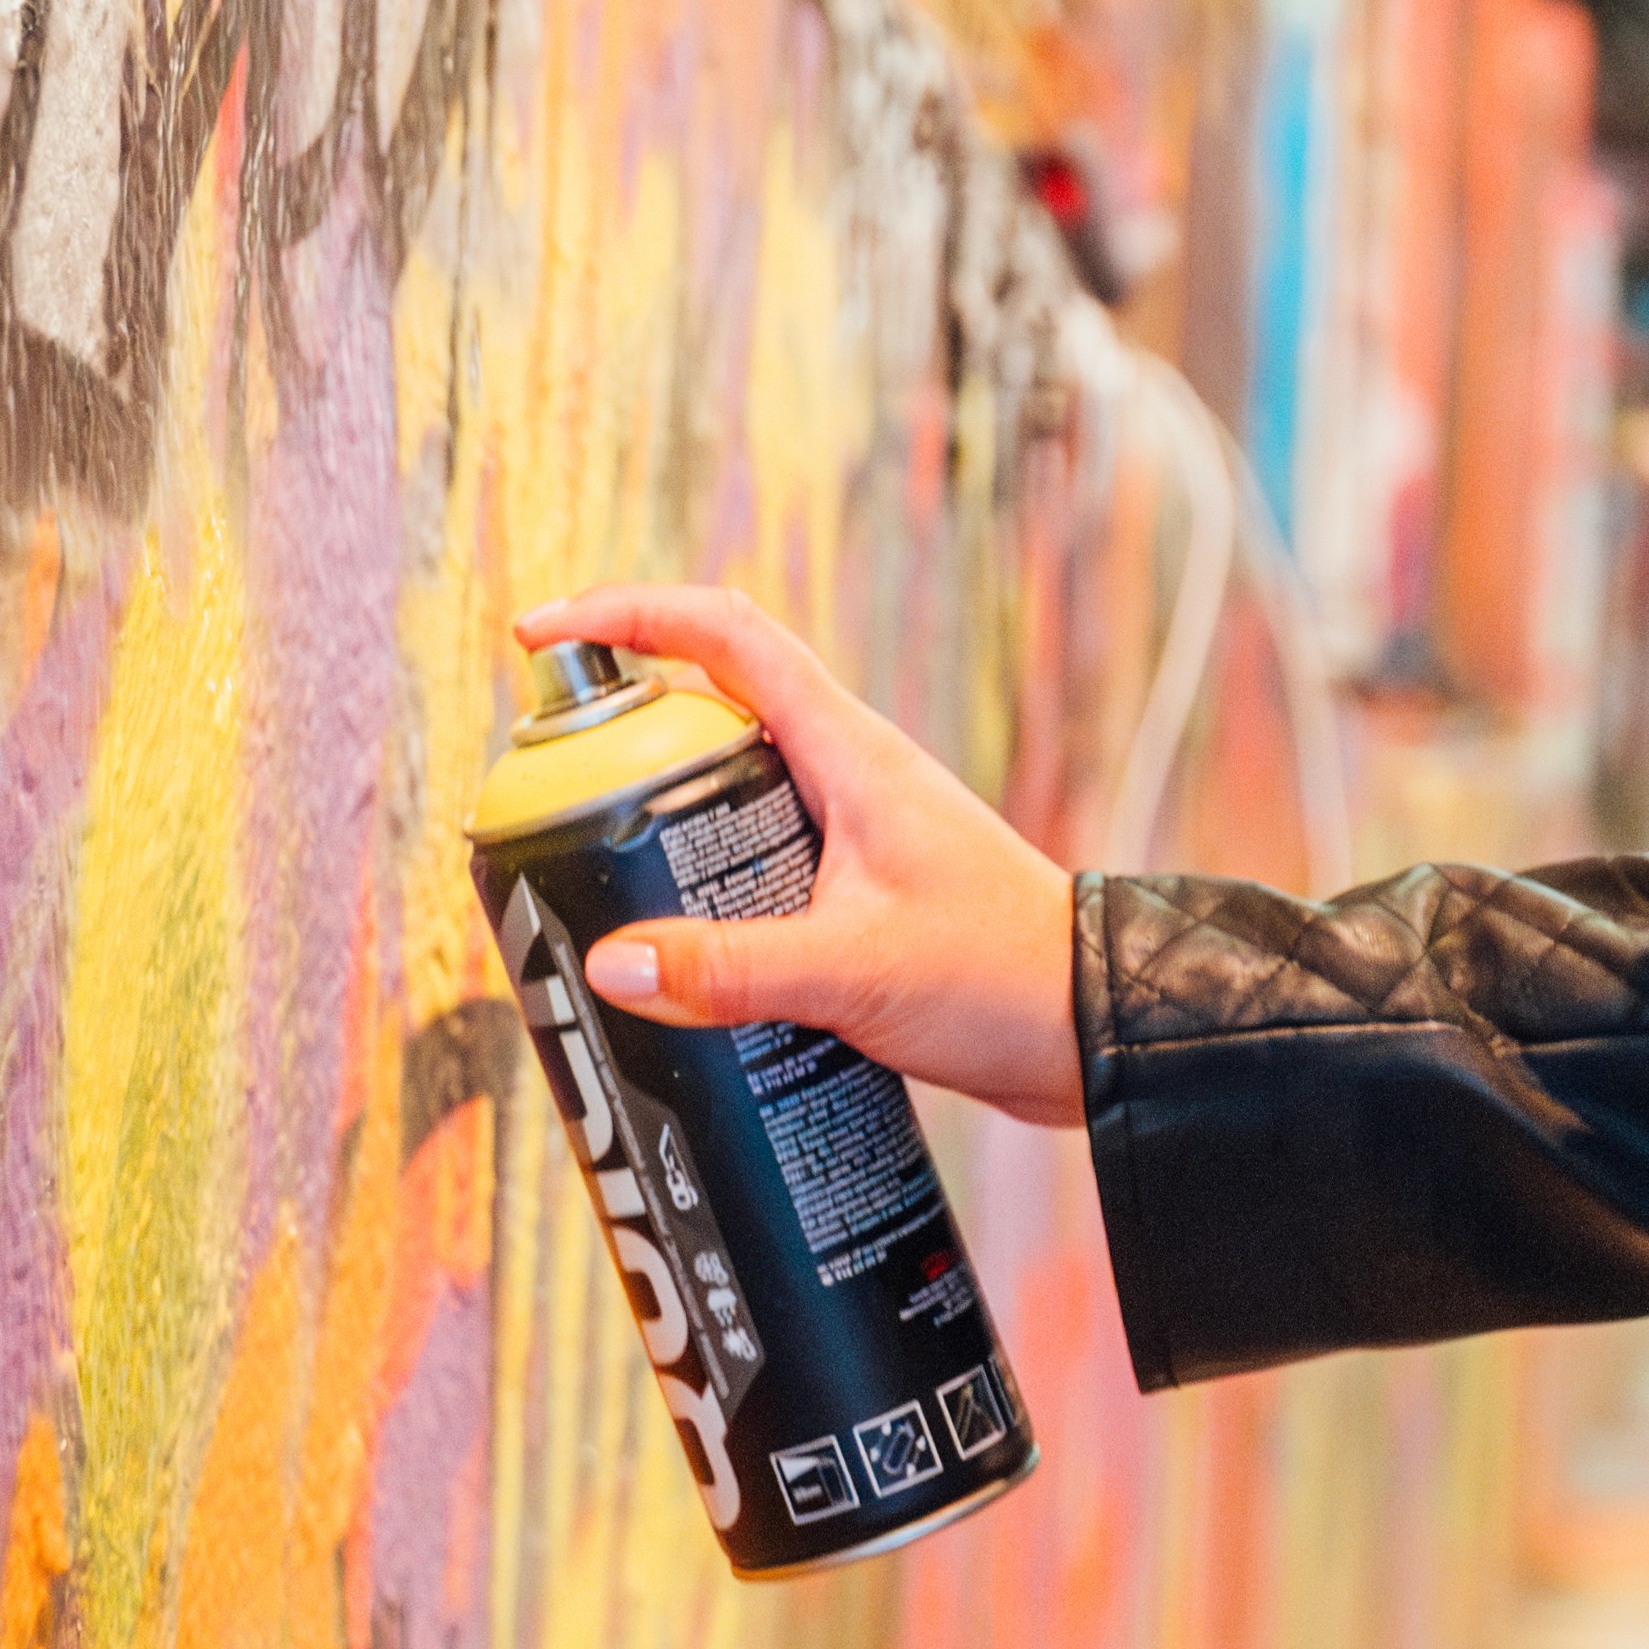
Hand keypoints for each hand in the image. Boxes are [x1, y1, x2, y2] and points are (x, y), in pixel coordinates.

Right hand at [509, 585, 1084, 1129]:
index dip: (631, 615)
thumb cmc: (1003, 979)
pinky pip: (760, 860)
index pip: (728, 637)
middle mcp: (850, 773)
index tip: (548, 635)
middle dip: (623, 732)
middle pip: (712, 709)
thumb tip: (609, 961)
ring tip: (587, 874)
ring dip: (662, 813)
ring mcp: (857, 830)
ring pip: (733, 790)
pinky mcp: (861, 893)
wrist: (1101, 1032)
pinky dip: (705, 882)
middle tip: (548, 787)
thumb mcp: (852, 972)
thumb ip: (730, 970)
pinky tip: (673, 950)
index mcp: (851, 752)